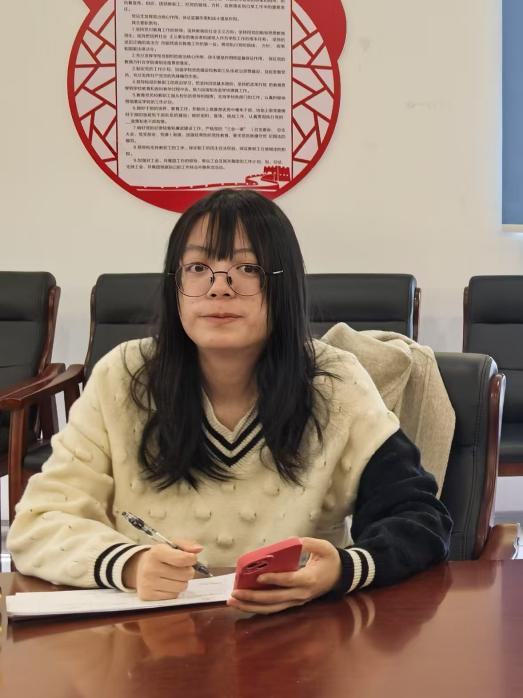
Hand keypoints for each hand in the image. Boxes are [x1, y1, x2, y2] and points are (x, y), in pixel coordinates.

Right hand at [122, 539, 202, 599]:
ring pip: (181, 586)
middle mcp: (150, 568)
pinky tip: (167, 584)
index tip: (191, 558)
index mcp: (156, 552)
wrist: (139, 568)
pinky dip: (174, 591)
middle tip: (181, 568)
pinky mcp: (148, 596)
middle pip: (185, 574)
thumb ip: (186, 545)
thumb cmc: (160, 556)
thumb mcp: (171, 545)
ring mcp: (148, 584)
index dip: (192, 559)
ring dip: (182, 582)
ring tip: (173, 576)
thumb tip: (199, 549)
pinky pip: (174, 596)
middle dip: (188, 571)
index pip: (182, 559)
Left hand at [227, 537, 341, 614]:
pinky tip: (243, 604)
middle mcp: (301, 594)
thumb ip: (309, 543)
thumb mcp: (324, 547)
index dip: (274, 580)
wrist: (340, 577)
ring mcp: (296, 601)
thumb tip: (293, 541)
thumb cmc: (330, 560)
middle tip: (235, 593)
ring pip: (271, 608)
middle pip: (275, 599)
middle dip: (253, 597)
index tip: (258, 577)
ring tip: (233, 601)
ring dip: (251, 607)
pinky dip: (257, 607)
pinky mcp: (292, 603)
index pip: (289, 581)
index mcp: (309, 579)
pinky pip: (273, 608)